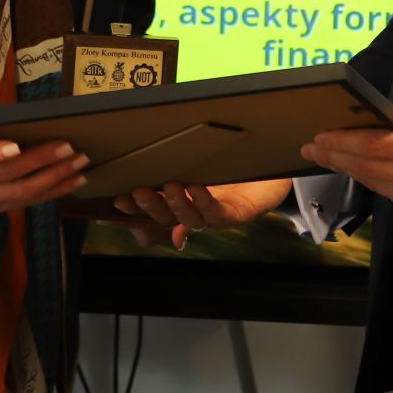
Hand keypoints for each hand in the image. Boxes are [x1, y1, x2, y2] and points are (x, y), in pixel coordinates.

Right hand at [0, 109, 87, 210]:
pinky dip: (56, 190)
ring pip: (24, 191)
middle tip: (68, 147)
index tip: (16, 145)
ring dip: (56, 178)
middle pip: (8, 174)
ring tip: (79, 163)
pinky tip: (75, 179)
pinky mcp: (1, 206)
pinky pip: (32, 200)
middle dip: (41, 161)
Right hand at [109, 177, 292, 250]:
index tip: (118, 199)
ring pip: (191, 218)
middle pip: (167, 217)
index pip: (152, 211)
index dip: (135, 209)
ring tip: (170, 186)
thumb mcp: (201, 176)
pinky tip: (197, 188)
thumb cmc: (233, 174)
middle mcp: (197, 216)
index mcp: (183, 206)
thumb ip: (174, 186)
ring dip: (178, 205)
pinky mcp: (239, 215)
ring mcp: (217, 217)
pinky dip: (206, 202)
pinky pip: (219, 214)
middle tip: (139, 191)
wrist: (273, 177)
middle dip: (152, 206)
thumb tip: (145, 195)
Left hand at [301, 95, 392, 216]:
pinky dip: (370, 180)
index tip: (318, 138)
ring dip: (347, 170)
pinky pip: (386, 193)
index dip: (340, 143)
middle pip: (365, 167)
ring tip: (326, 157)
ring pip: (372, 183)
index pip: (370, 146)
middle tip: (311, 150)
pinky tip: (356, 170)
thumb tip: (364, 120)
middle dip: (334, 157)